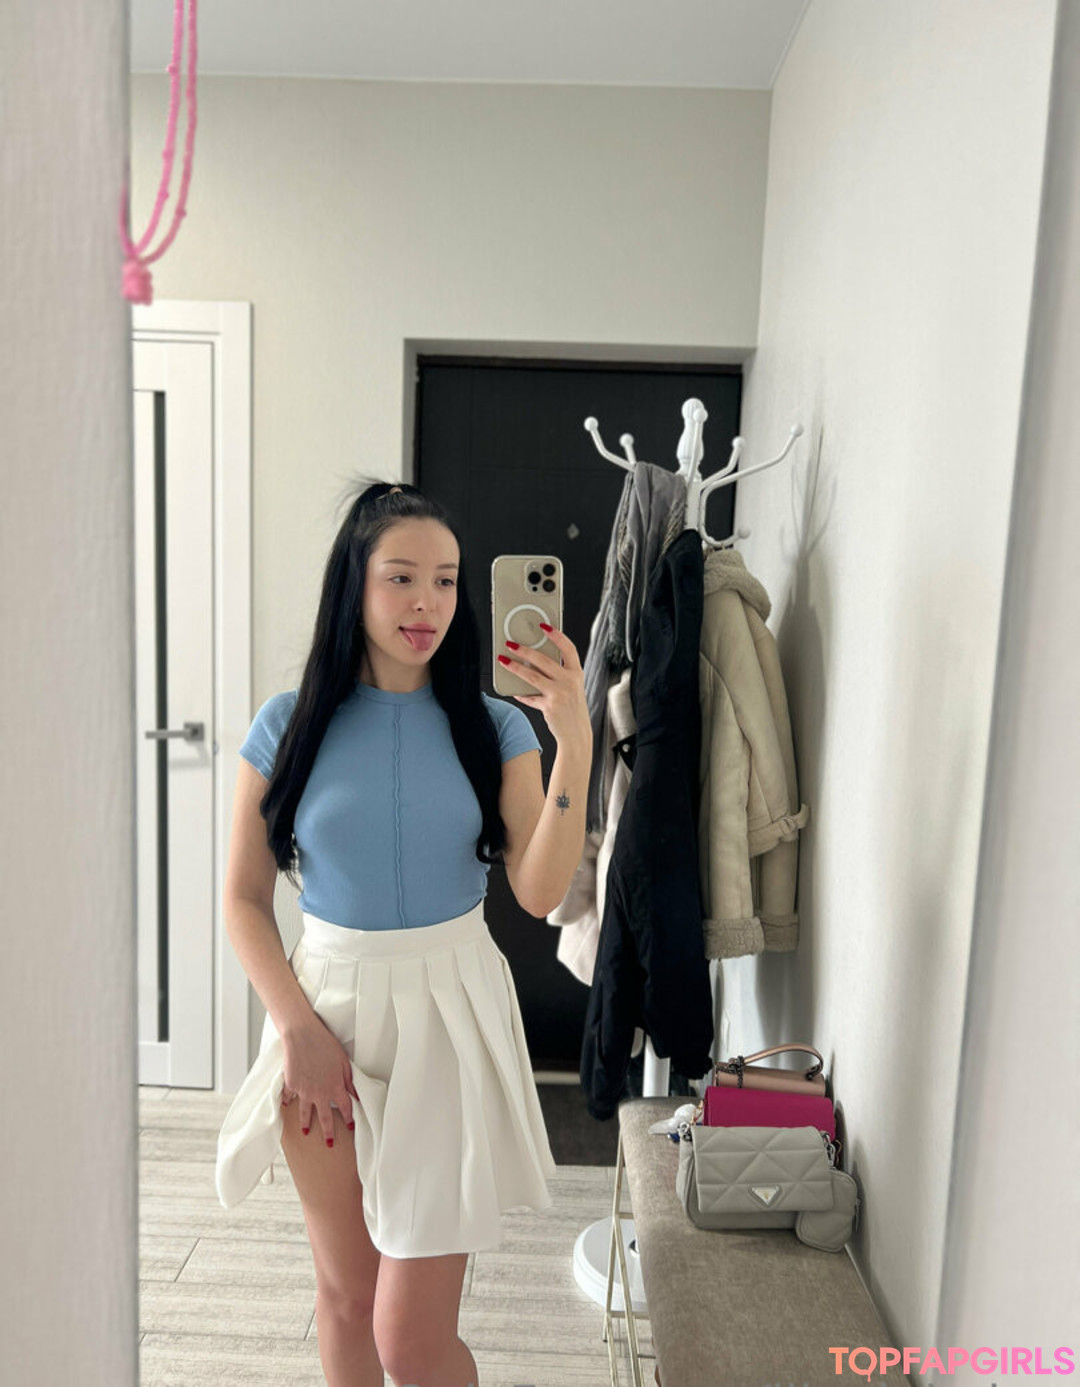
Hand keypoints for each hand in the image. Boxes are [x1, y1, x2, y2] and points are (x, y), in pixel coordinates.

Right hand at [279, 1016, 360, 1145]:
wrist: (302, 1037)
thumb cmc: (326, 1045)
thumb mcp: (344, 1062)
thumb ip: (349, 1080)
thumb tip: (356, 1094)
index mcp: (335, 1087)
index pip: (345, 1108)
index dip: (349, 1118)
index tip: (350, 1127)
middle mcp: (320, 1093)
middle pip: (326, 1117)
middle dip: (328, 1132)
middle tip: (329, 1143)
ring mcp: (304, 1091)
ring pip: (306, 1112)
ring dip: (306, 1123)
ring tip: (306, 1132)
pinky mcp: (291, 1085)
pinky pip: (289, 1097)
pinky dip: (288, 1101)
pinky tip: (287, 1106)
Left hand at [499, 624, 591, 747]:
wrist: (577, 734)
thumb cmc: (572, 709)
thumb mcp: (572, 687)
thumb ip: (558, 674)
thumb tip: (533, 661)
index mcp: (577, 673)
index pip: (568, 648)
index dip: (556, 635)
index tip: (544, 626)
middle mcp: (570, 681)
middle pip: (544, 660)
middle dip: (525, 650)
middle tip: (511, 644)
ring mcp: (560, 694)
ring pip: (532, 675)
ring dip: (515, 667)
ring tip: (503, 660)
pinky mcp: (549, 706)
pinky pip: (530, 696)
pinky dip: (521, 693)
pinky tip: (513, 690)